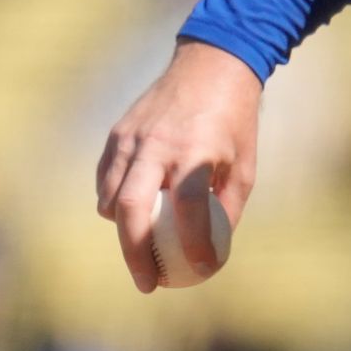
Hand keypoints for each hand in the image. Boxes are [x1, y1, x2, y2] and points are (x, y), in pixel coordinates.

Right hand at [96, 41, 263, 293]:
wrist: (210, 66)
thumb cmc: (234, 123)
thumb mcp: (244, 167)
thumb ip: (227, 209)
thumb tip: (211, 253)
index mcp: (195, 153)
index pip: (188, 210)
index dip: (194, 246)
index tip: (201, 271)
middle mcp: (158, 146)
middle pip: (132, 209)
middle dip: (136, 254)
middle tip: (149, 284)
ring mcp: (132, 139)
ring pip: (111, 198)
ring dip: (124, 234)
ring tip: (142, 256)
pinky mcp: (118, 134)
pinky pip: (106, 180)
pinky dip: (113, 205)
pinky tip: (129, 219)